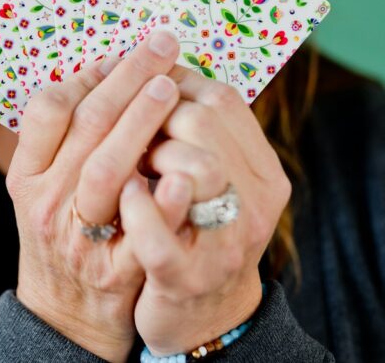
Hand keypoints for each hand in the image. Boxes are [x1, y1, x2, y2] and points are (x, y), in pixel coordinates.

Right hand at [7, 31, 182, 361]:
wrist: (66, 316)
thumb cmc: (62, 234)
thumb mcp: (44, 186)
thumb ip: (63, 139)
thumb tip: (104, 70)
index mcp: (28, 177)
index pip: (47, 109)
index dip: (86, 75)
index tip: (118, 53)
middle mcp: (48, 202)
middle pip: (86, 126)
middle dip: (128, 79)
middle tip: (162, 46)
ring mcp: (81, 236)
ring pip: (106, 169)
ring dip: (141, 122)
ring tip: (171, 87)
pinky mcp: (117, 269)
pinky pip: (142, 228)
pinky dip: (161, 196)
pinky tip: (182, 166)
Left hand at [118, 70, 291, 355]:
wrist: (204, 318)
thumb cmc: (195, 232)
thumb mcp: (212, 178)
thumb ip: (200, 132)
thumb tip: (157, 66)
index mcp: (263, 172)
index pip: (222, 99)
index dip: (175, 79)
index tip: (143, 78)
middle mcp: (255, 204)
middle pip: (205, 123)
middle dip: (155, 110)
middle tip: (126, 116)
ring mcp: (223, 243)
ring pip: (196, 168)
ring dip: (149, 148)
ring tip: (123, 151)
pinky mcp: (185, 279)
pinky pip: (162, 235)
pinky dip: (138, 207)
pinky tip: (121, 194)